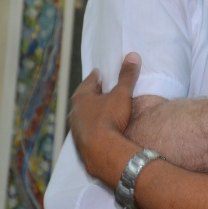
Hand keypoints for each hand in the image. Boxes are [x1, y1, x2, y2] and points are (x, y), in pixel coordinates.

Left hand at [70, 52, 142, 183]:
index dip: (96, 76)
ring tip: (102, 110)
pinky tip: (100, 130)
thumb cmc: (110, 119)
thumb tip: (132, 55)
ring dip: (91, 112)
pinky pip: (86, 131)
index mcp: (81, 97)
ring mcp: (76, 129)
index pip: (89, 81)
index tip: (100, 73)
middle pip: (84, 99)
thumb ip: (127, 76)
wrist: (102, 152)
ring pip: (83, 116)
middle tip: (102, 90)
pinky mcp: (80, 144)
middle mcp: (74, 112)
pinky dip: (92, 127)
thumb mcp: (122, 95)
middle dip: (93, 94)